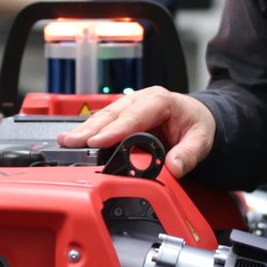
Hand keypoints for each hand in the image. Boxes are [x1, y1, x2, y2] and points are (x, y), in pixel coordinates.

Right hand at [54, 87, 215, 177]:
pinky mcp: (123, 113)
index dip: (114, 130)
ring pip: (104, 116)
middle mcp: (141, 99)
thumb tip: (174, 167)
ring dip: (85, 129)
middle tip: (72, 142)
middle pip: (112, 115)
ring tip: (66, 141)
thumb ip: (188, 154)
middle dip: (91, 129)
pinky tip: (73, 138)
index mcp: (160, 101)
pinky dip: (88, 130)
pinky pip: (104, 121)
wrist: (197, 116)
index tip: (97, 142)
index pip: (133, 116)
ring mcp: (130, 104)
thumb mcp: (200, 140)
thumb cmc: (196, 124)